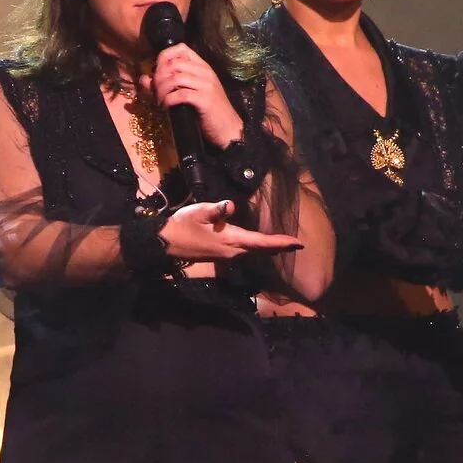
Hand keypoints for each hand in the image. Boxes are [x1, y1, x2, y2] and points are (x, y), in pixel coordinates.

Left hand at [146, 45, 243, 146]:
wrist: (228, 129)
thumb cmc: (207, 111)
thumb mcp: (188, 93)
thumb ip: (166, 84)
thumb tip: (144, 79)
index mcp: (203, 67)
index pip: (181, 48)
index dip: (163, 57)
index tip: (156, 73)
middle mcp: (205, 72)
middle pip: (173, 63)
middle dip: (158, 77)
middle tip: (155, 91)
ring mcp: (206, 85)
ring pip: (175, 78)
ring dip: (161, 90)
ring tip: (160, 101)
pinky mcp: (204, 100)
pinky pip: (180, 94)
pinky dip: (168, 100)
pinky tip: (166, 107)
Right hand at [159, 199, 300, 262]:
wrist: (165, 244)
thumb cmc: (182, 226)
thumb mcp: (200, 212)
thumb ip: (218, 209)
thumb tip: (232, 206)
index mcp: (231, 240)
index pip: (261, 242)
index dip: (280, 242)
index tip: (298, 243)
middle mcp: (232, 252)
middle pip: (260, 249)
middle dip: (278, 247)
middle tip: (296, 244)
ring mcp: (226, 256)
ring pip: (252, 251)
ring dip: (267, 248)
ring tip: (282, 244)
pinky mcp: (220, 255)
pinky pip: (243, 252)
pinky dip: (255, 248)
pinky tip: (258, 244)